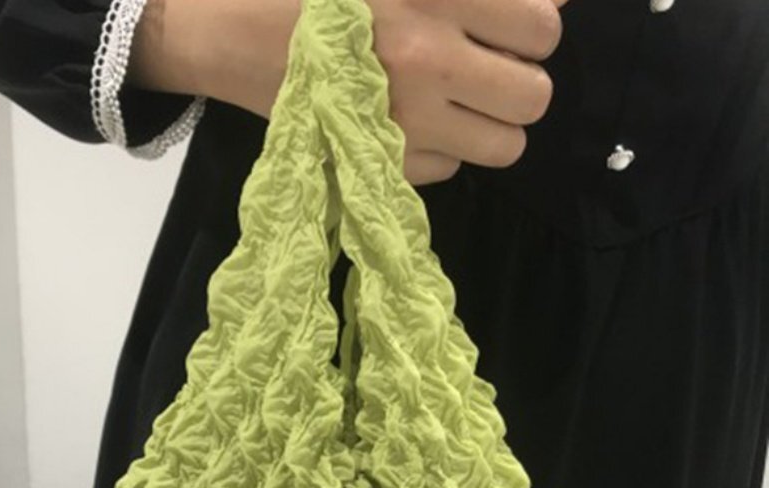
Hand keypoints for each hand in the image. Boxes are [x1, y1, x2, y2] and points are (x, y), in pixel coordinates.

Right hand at [198, 0, 567, 184]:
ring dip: (491, 125)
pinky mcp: (380, 161)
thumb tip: (553, 1)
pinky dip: (439, 150)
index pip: (542, 27)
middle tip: (489, 71)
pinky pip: (449, 169)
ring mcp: (405, 120)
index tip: (506, 27)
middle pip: (534, 96)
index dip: (531, 29)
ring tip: (460, 104)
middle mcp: (430, 59)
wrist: (235, 28)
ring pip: (504, 147)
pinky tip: (408, 122)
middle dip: (520, 83)